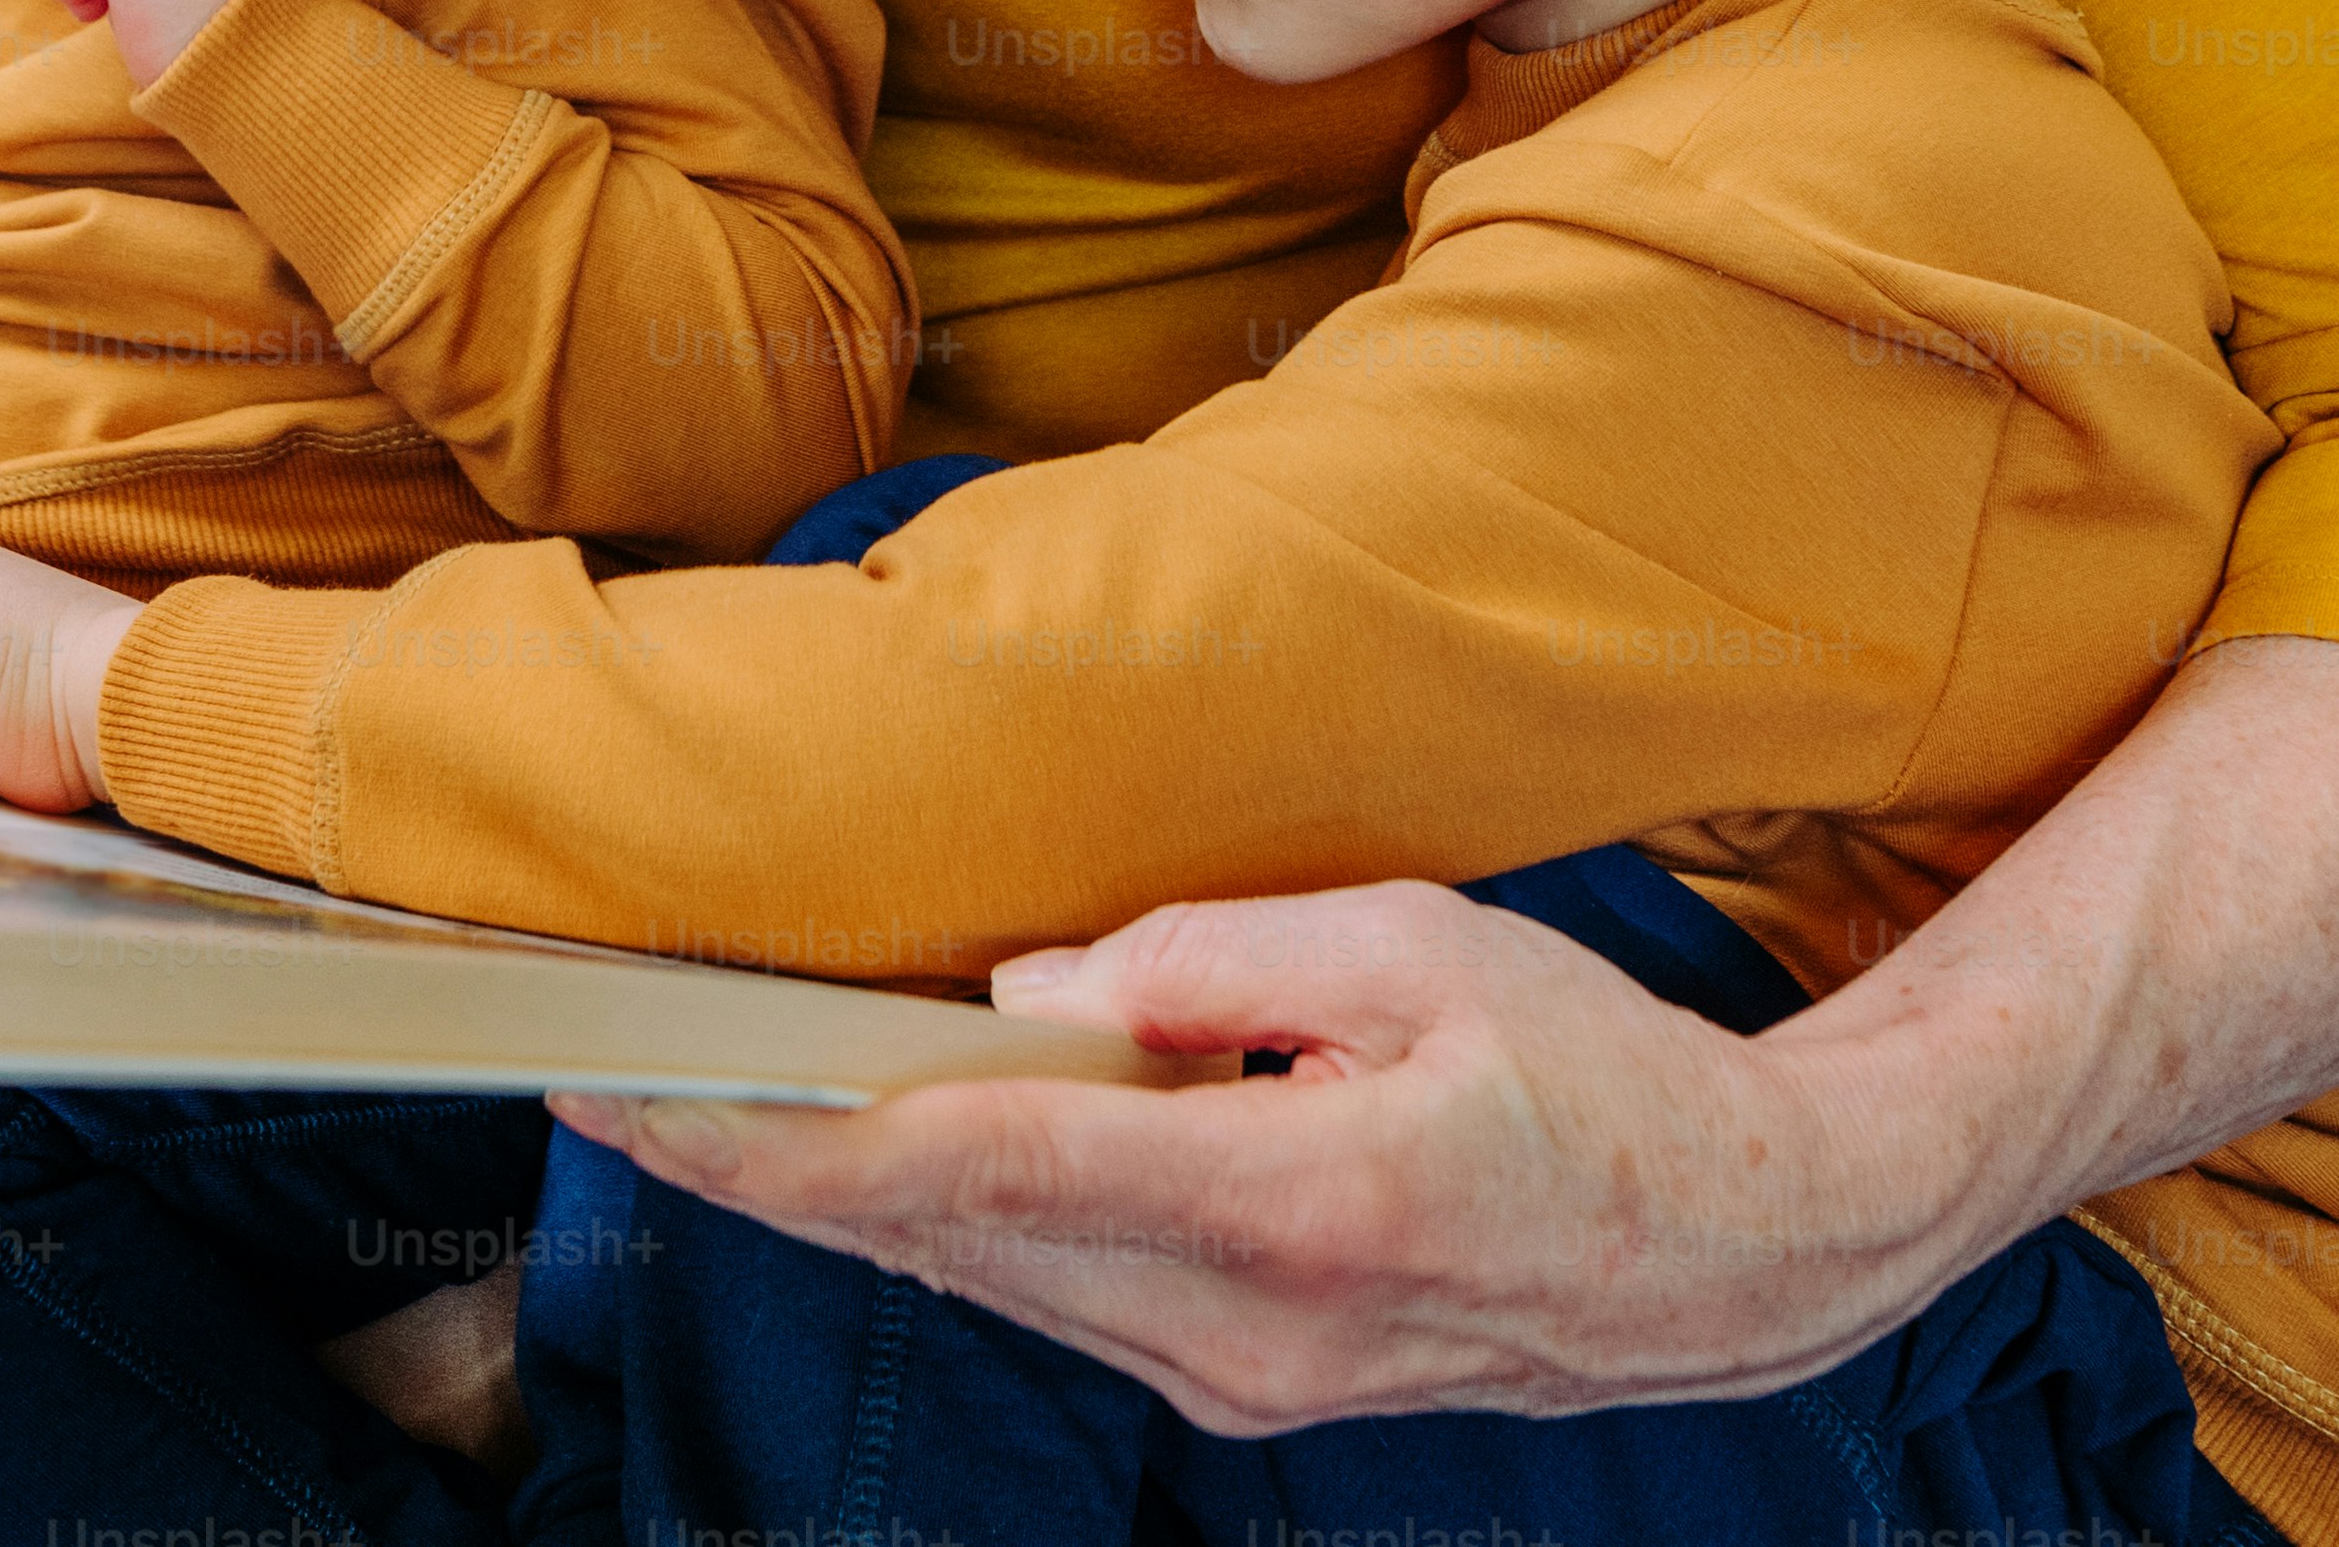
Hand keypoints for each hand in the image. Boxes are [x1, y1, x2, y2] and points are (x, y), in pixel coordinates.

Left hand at [549, 883, 1958, 1432]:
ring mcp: (1237, 1379)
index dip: (791, 1138)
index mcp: (1291, 1205)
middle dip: (756, 1168)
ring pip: (986, 1276)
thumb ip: (1220, 959)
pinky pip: (1054, 1292)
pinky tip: (869, 1152)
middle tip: (594, 1082)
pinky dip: (949, 1221)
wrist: (1744, 1253)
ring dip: (834, 1200)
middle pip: (941, 1242)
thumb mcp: (1429, 953)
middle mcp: (1240, 1328)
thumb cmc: (1607, 1078)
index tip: (649, 1093)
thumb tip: (1035, 990)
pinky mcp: (1241, 1385)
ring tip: (687, 1106)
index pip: (981, 1170)